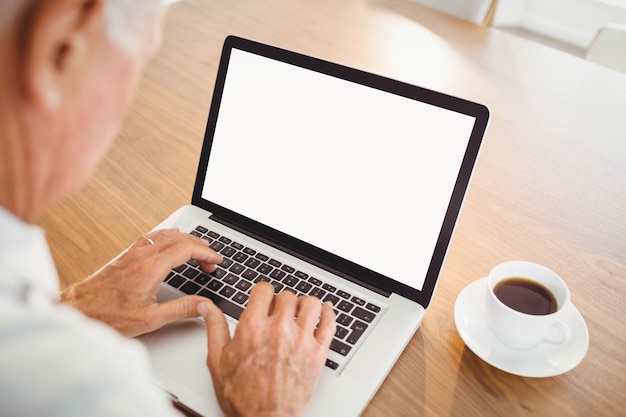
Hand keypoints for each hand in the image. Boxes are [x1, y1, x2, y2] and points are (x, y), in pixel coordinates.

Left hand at [59, 228, 222, 336]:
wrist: (79, 310)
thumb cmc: (108, 316)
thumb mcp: (150, 319)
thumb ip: (181, 310)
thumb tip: (204, 304)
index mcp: (151, 267)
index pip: (187, 249)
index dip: (206, 253)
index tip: (217, 260)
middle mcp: (143, 255)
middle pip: (180, 238)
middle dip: (200, 247)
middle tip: (211, 262)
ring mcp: (134, 252)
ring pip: (167, 234)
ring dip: (186, 240)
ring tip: (197, 252)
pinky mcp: (127, 255)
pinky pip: (155, 237)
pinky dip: (170, 238)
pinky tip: (171, 244)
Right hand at [199, 283, 335, 416]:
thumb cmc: (242, 397)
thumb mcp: (218, 362)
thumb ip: (214, 329)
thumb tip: (207, 308)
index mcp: (253, 328)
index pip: (264, 290)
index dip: (263, 292)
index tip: (263, 298)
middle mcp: (278, 330)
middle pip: (287, 296)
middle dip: (281, 301)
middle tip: (279, 311)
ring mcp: (301, 340)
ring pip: (311, 304)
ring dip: (305, 304)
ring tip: (300, 311)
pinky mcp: (318, 353)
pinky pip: (330, 323)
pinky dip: (328, 313)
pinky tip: (324, 312)